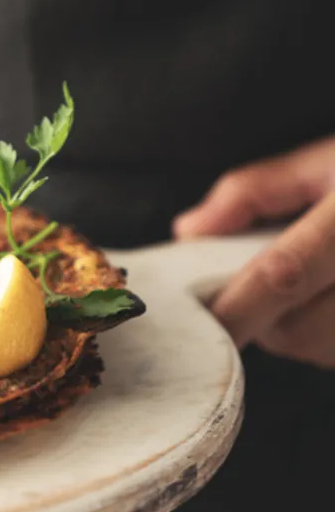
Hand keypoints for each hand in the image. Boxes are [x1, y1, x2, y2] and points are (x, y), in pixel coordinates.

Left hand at [174, 136, 334, 367]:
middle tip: (266, 285)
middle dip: (264, 318)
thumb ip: (255, 192)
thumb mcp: (329, 160)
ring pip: (323, 351)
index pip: (284, 273)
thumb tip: (191, 229)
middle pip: (298, 329)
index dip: (237, 307)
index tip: (203, 321)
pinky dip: (331, 341)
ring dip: (300, 332)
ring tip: (318, 287)